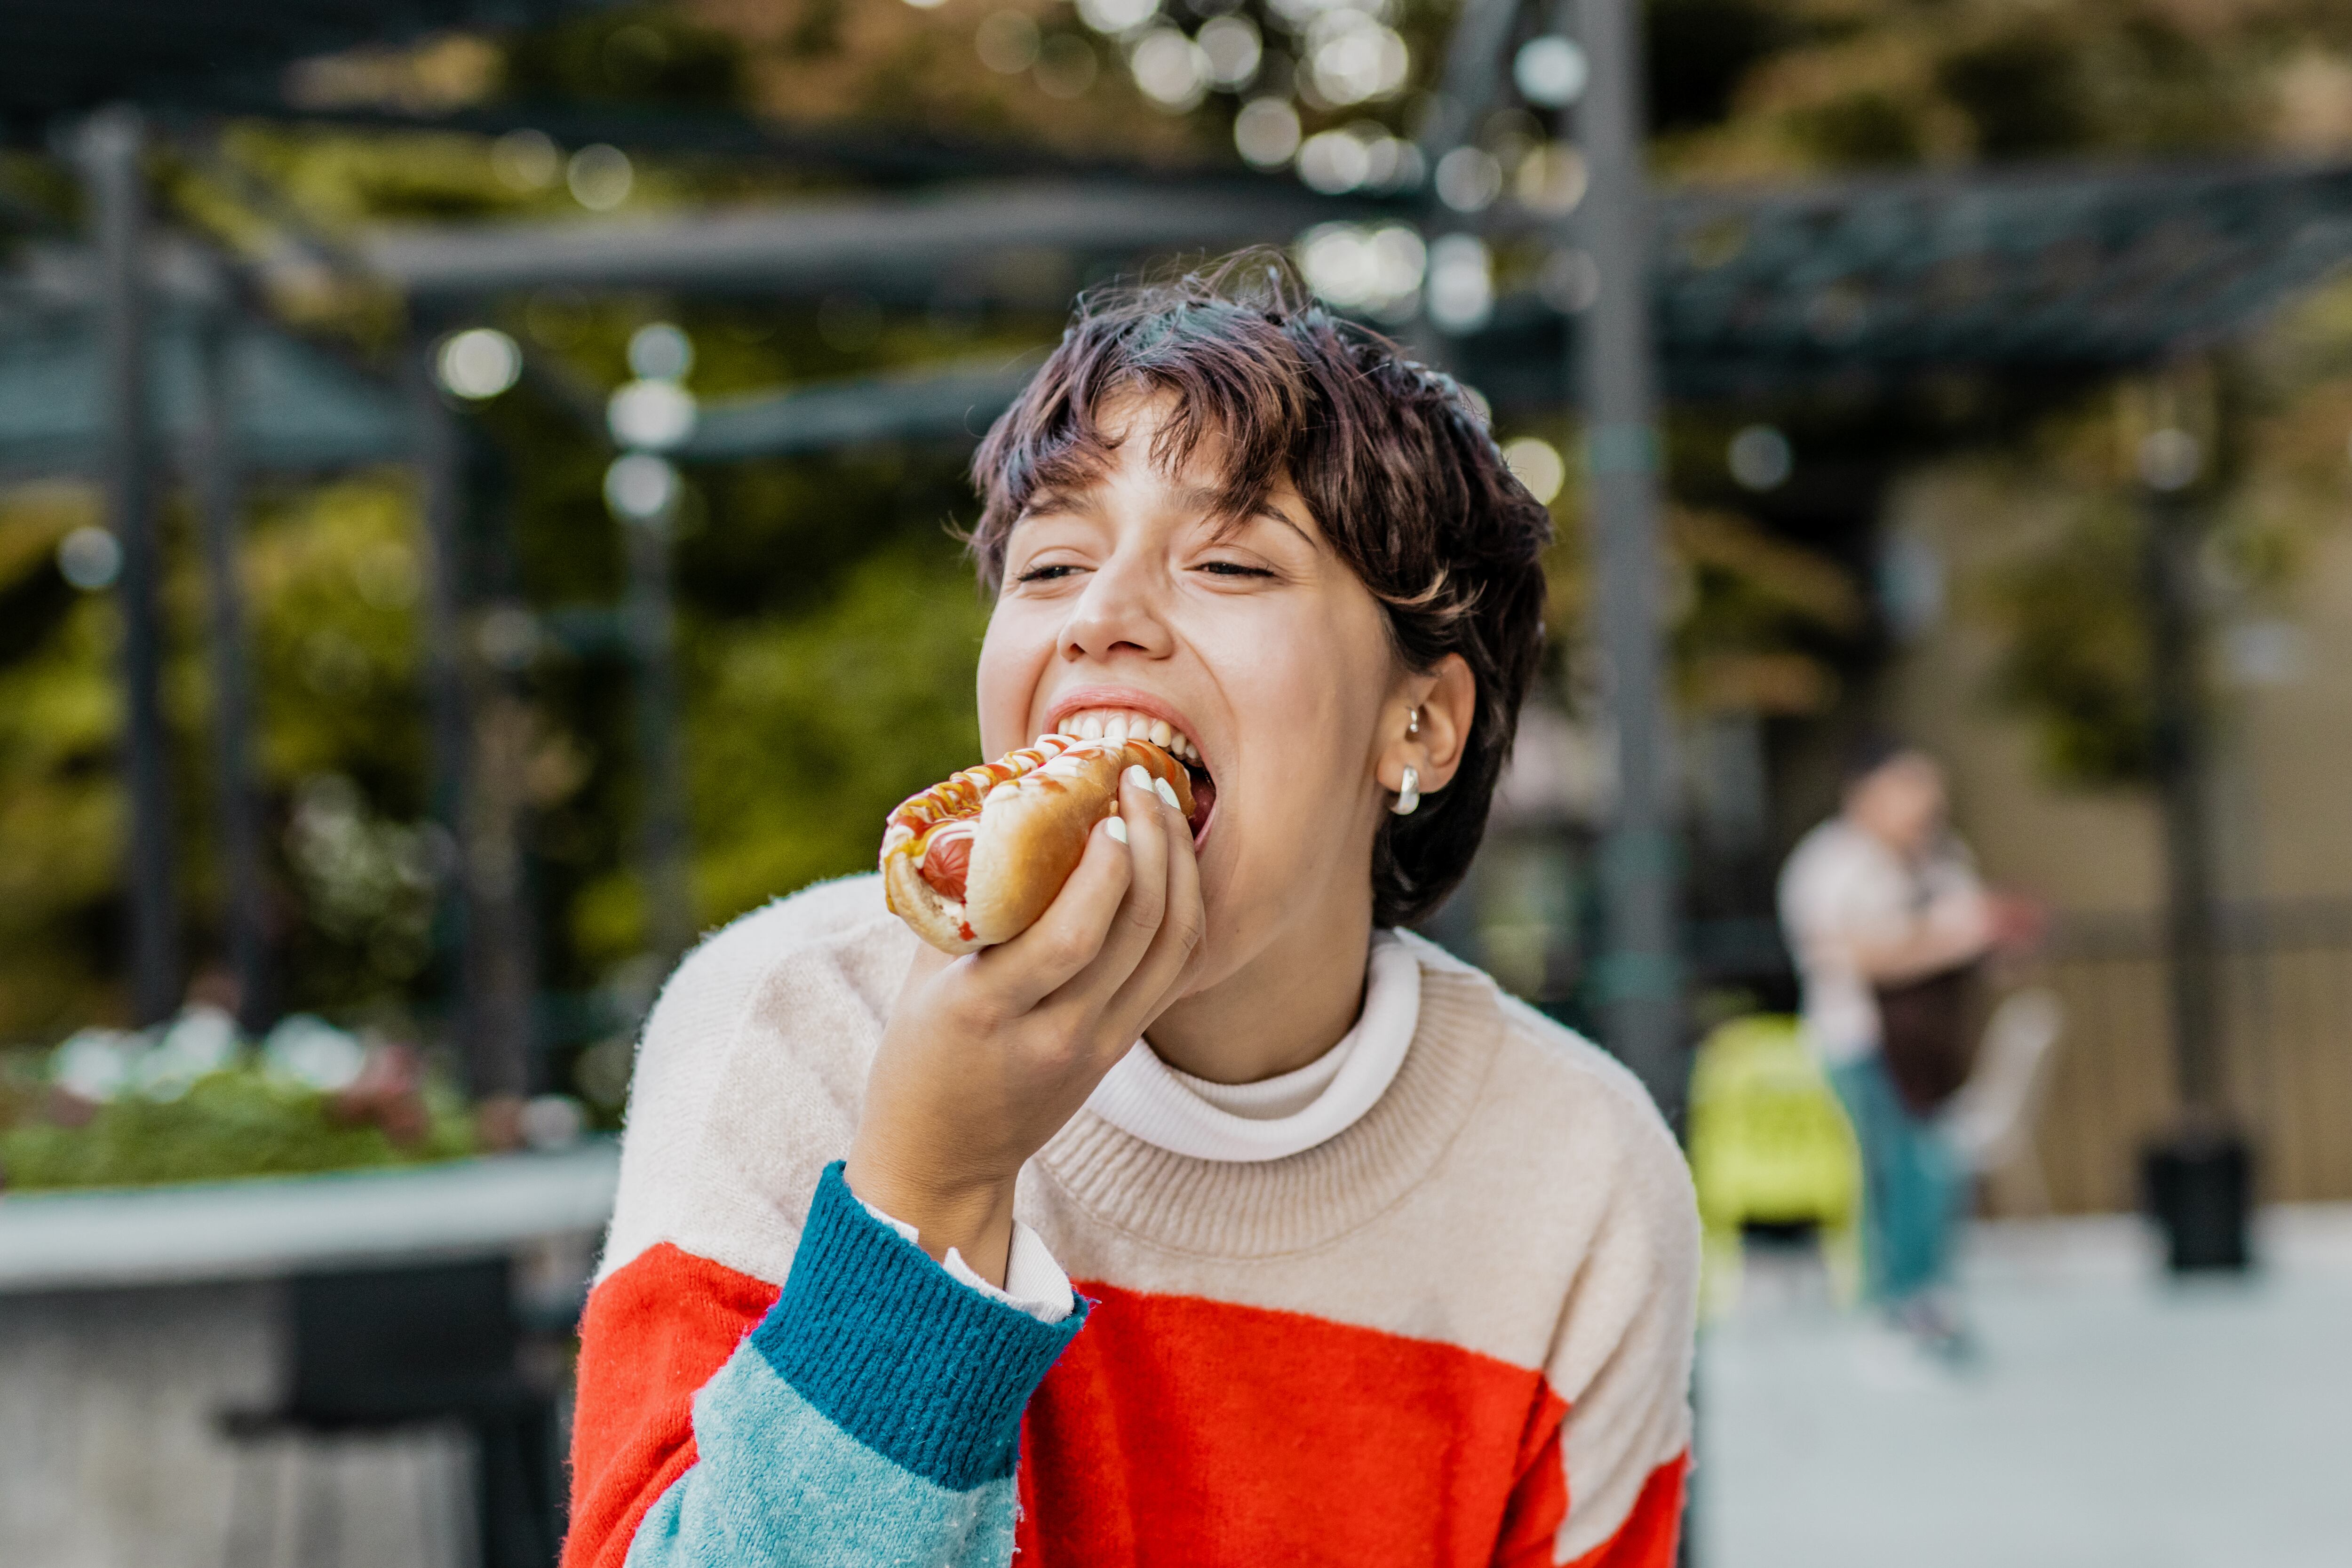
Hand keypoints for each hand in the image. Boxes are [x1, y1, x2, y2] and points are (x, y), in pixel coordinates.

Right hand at [844, 765, 1202, 1284]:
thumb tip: (1006, 806)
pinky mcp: (1121, 1051)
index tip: (1107, 805)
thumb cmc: (920, 1051)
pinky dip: (1184, 911)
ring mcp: (1098, 1047)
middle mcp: (1054, 1033)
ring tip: (1167, 806)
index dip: (1105, 866)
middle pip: (1136, 930)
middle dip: (1154, 843)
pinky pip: (1174, 973)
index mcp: (987, 1009)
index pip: (1072, 935)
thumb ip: (967, 905)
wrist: (943, 1157)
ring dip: (1180, 869)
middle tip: (1143, 779)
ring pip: (1171, 948)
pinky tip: (1176, 864)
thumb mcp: (927, 977)